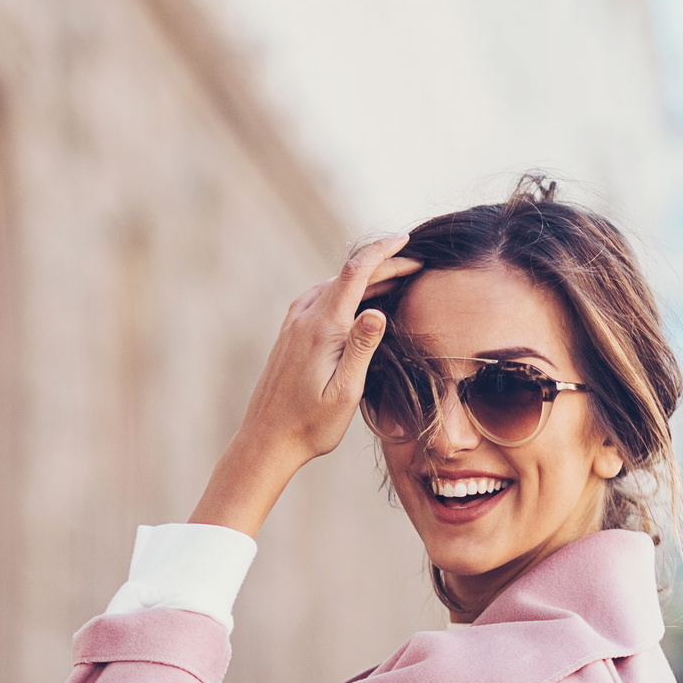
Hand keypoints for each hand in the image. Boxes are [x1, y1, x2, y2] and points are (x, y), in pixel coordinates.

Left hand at [190, 236, 421, 535]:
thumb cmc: (310, 424)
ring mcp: (293, 325)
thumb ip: (362, 349)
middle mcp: (305, 318)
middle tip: (416, 268)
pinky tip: (357, 302)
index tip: (407, 242)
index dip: (383, 252)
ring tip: (395, 282)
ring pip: (333, 285)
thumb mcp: (345, 392)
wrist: (266, 441)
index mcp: (323, 327)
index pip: (356, 272)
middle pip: (347, 275)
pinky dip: (345, 291)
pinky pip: (320, 299)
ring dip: (364, 278)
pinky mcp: (289, 335)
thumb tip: (377, 310)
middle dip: (382, 265)